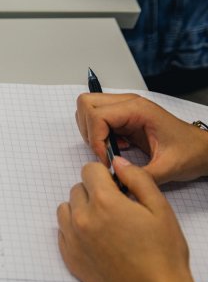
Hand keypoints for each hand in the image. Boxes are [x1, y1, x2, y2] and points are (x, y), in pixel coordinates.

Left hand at [57, 157, 201, 281]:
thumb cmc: (162, 255)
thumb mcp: (160, 209)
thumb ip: (138, 179)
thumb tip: (118, 163)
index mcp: (104, 202)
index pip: (88, 170)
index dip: (104, 176)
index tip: (115, 187)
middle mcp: (82, 218)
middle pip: (77, 189)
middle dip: (94, 193)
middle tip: (115, 210)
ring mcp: (72, 238)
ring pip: (66, 208)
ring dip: (81, 210)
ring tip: (104, 224)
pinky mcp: (68, 256)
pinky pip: (62, 231)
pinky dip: (75, 230)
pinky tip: (96, 240)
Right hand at [75, 93, 207, 183]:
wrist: (203, 150)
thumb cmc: (190, 152)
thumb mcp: (169, 168)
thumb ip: (140, 175)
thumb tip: (115, 178)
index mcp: (138, 109)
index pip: (97, 114)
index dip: (95, 139)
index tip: (105, 159)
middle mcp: (128, 104)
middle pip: (86, 103)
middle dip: (88, 130)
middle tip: (102, 151)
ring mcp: (124, 109)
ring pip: (87, 109)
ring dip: (91, 132)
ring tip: (109, 149)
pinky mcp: (123, 118)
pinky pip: (96, 119)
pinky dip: (97, 134)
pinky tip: (116, 146)